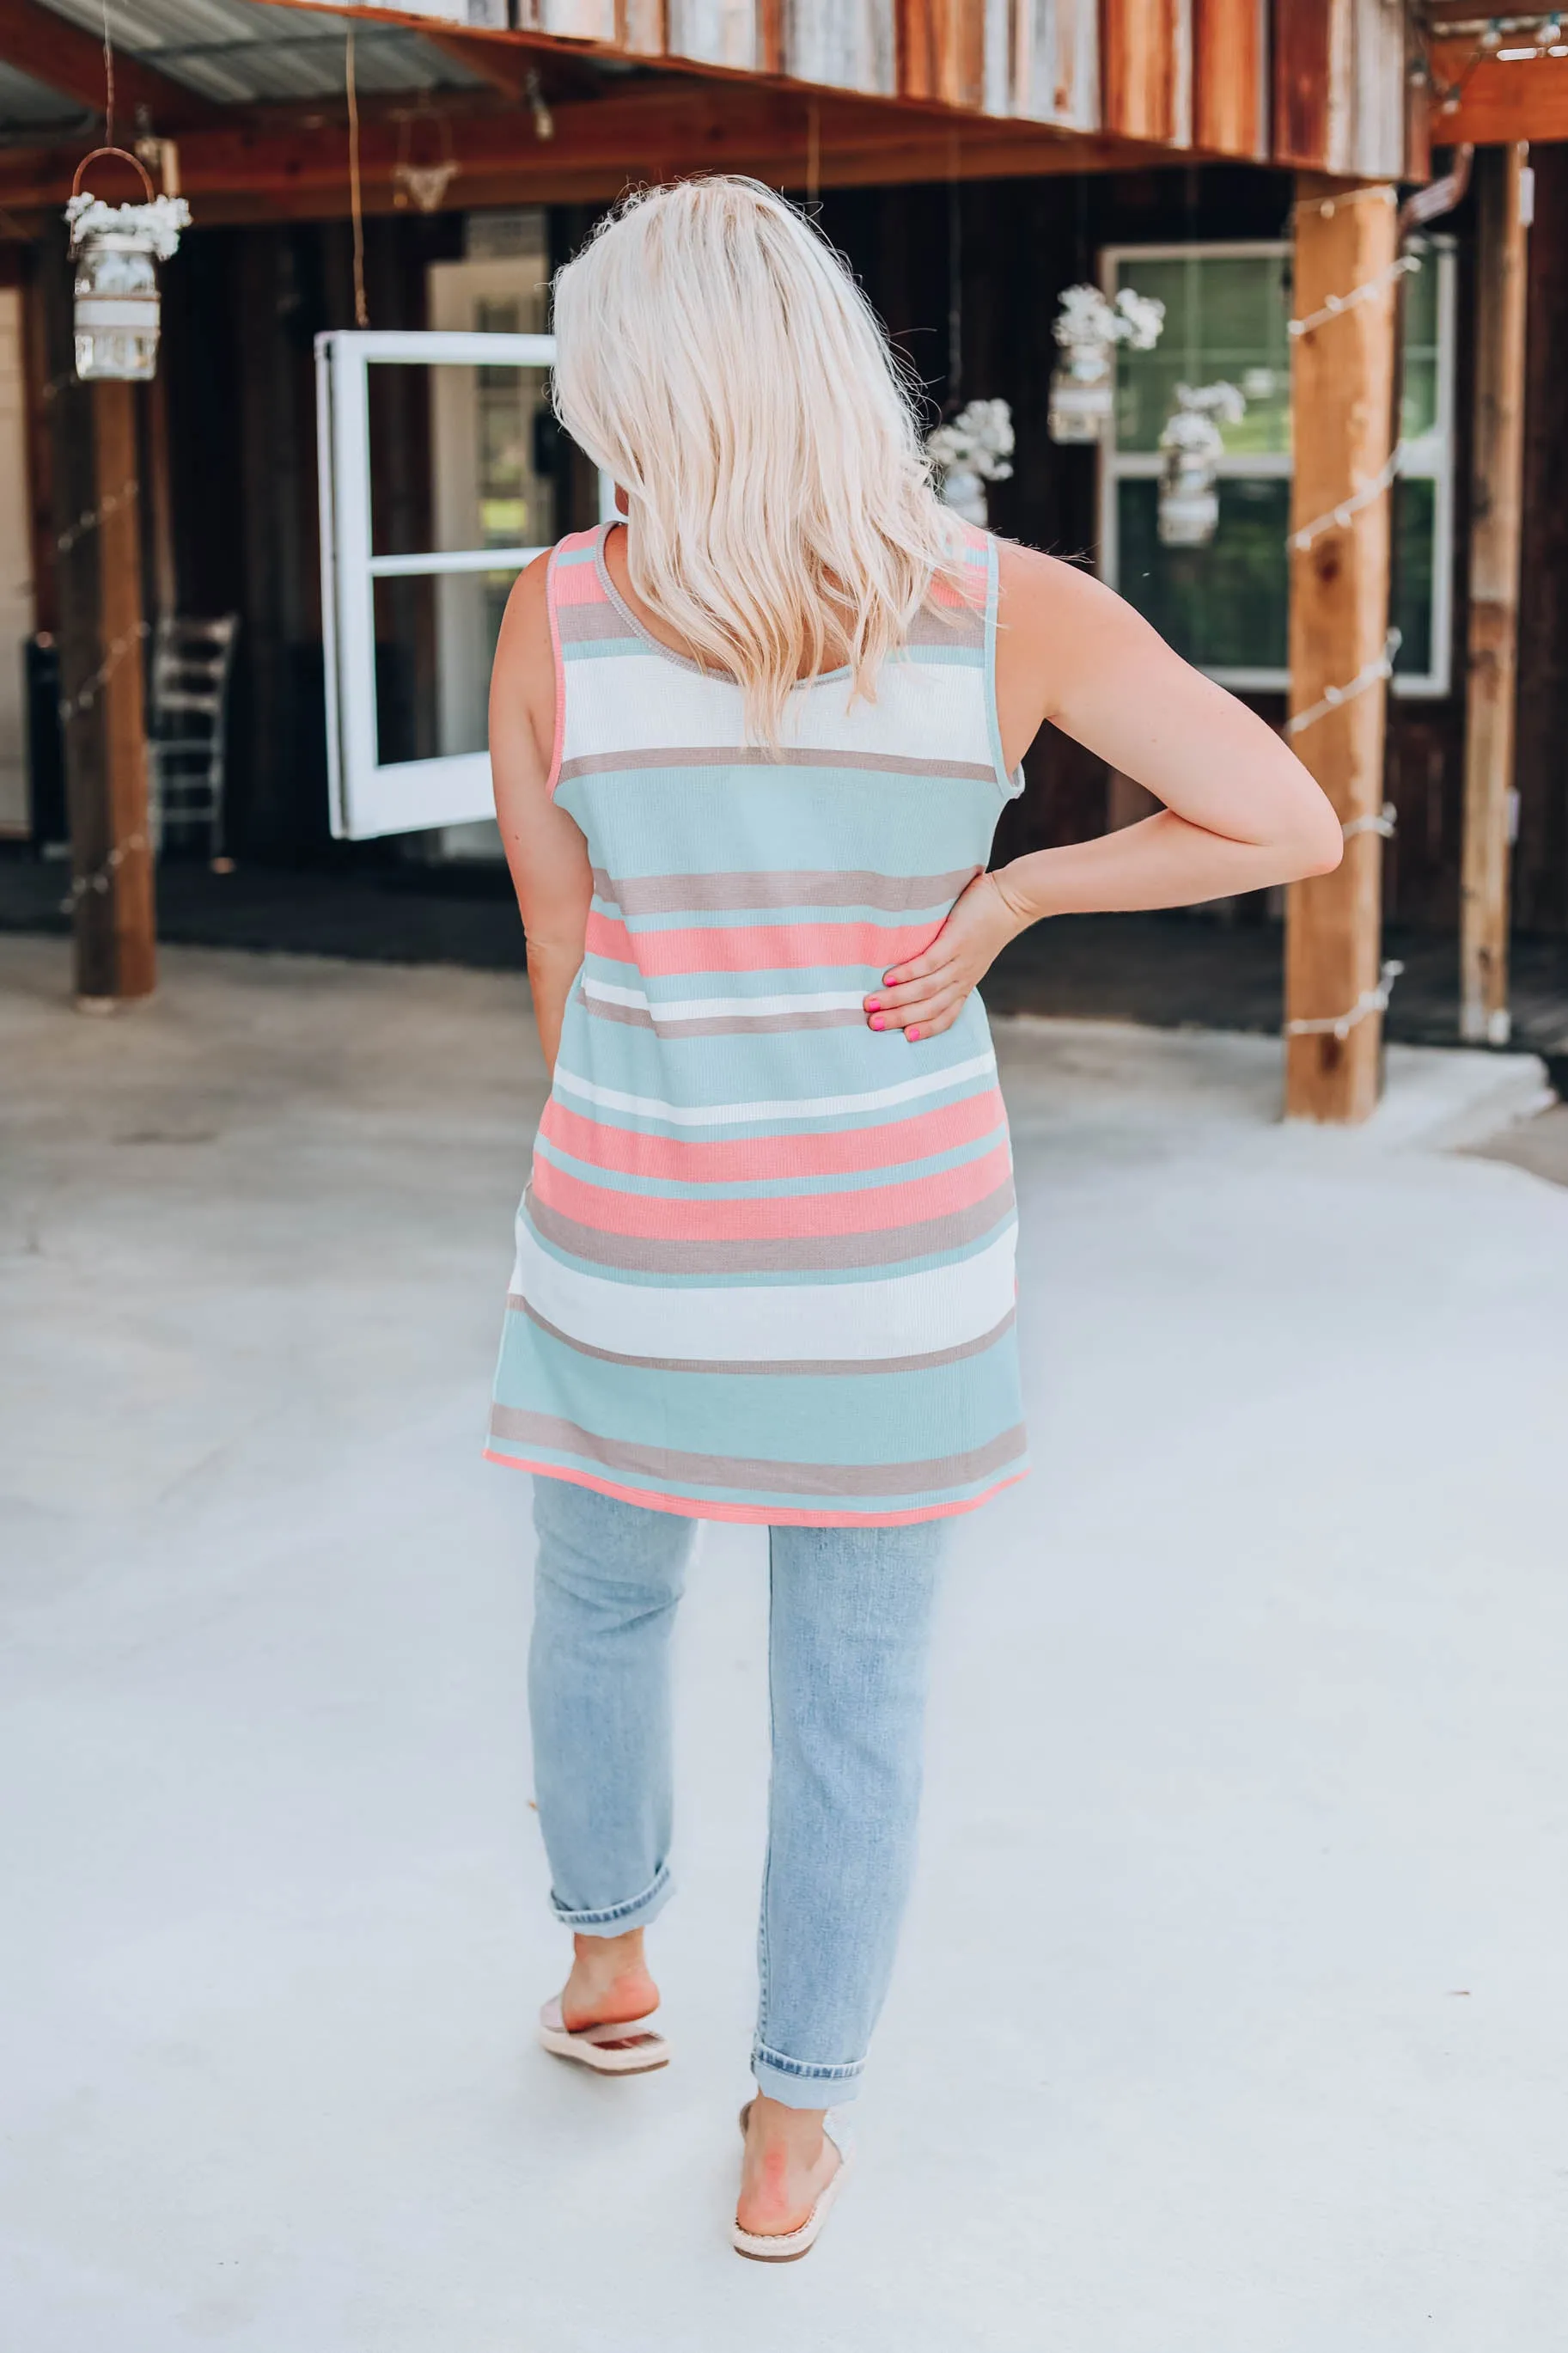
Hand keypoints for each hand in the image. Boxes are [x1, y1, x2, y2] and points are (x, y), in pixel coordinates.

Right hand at [864, 869, 1026, 1041]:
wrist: (1013, 900)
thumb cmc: (986, 922)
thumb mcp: (970, 952)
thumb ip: (948, 963)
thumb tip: (916, 968)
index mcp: (965, 983)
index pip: (946, 1016)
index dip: (925, 1029)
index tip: (903, 1036)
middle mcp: (963, 978)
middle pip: (930, 1008)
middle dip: (899, 1018)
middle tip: (872, 1024)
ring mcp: (960, 961)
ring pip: (926, 989)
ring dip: (897, 999)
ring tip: (872, 1003)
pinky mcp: (956, 941)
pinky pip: (929, 963)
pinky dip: (908, 973)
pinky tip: (889, 978)